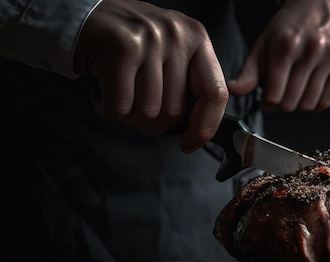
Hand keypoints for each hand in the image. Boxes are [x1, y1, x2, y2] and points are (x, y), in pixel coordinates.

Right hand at [73, 0, 228, 152]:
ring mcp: (150, 40)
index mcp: (196, 38)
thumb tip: (200, 130)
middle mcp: (177, 35)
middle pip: (176, 111)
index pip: (215, 94)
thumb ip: (188, 83)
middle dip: (153, 124)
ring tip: (119, 97)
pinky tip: (103, 95)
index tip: (190, 144)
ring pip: (148, 112)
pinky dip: (109, 111)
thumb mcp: (169, 53)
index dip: (204, 127)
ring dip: (129, 118)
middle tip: (136, 109)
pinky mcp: (121, 48)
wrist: (83, 17)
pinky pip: (121, 106)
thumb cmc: (127, 43)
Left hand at [227, 0, 329, 111]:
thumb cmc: (288, 28)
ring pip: (309, 104)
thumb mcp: (263, 44)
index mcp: (286, 45)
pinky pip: (328, 100)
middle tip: (280, 96)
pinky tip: (308, 92)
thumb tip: (233, 90)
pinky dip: (315, 104)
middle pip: (291, 102)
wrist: (319, 5)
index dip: (266, 104)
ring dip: (298, 106)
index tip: (266, 100)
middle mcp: (311, 49)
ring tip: (294, 92)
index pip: (273, 95)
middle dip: (282, 105)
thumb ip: (249, 71)